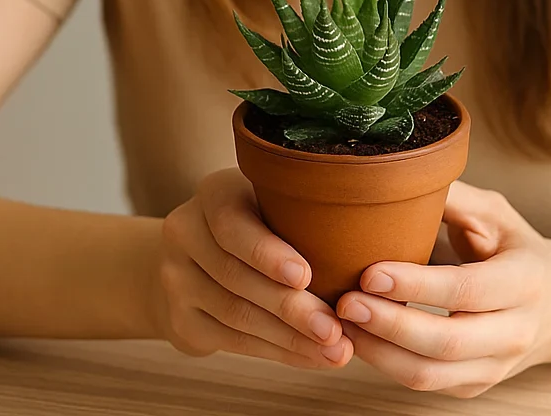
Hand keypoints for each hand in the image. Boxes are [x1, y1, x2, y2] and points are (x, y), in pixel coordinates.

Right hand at [155, 168, 353, 369]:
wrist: (194, 259)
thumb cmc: (260, 224)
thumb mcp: (273, 202)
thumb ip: (305, 214)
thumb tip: (375, 242)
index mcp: (214, 194)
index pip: (231, 224)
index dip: (267, 252)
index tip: (305, 275)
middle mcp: (185, 232)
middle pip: (237, 276)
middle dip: (291, 307)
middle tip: (335, 328)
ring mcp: (176, 278)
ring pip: (236, 314)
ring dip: (289, 338)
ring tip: (333, 349)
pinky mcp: (179, 319)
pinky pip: (232, 340)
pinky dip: (277, 352)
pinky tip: (309, 356)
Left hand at [335, 181, 550, 397]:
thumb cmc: (517, 250)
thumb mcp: (497, 214)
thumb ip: (454, 198)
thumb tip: (402, 175)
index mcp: (526, 281)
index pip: (467, 289)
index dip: (416, 286)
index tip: (370, 272)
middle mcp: (515, 331)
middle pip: (447, 342)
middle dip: (390, 325)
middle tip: (345, 301)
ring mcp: (495, 366)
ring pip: (430, 374)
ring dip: (378, 352)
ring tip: (340, 322)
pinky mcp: (473, 385)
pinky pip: (424, 383)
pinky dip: (385, 364)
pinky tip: (358, 337)